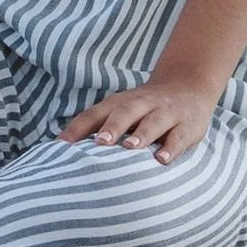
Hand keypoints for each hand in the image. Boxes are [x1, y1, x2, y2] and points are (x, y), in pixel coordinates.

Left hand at [57, 76, 220, 165]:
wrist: (188, 86)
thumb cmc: (143, 108)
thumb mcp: (120, 111)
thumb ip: (95, 126)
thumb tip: (58, 146)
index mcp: (120, 103)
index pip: (95, 114)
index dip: (78, 128)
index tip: (61, 145)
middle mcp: (141, 105)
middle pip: (125, 112)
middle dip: (112, 127)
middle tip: (100, 142)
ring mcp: (166, 113)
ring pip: (152, 122)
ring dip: (141, 134)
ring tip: (130, 147)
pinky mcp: (187, 125)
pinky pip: (179, 136)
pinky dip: (171, 148)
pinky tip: (162, 160)